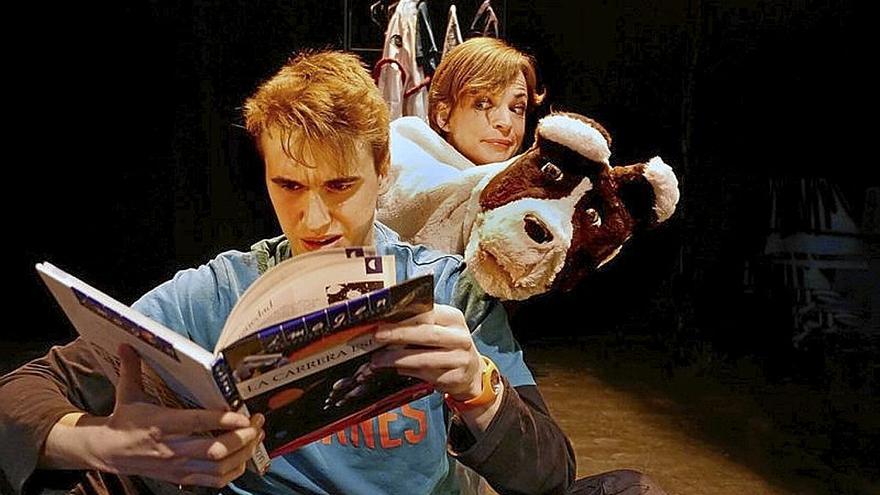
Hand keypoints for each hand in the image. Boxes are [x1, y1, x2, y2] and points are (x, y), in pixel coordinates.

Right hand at [46, 344, 264, 487]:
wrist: (106, 452)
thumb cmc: (123, 421)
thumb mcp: (127, 393)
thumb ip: (132, 368)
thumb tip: (128, 344)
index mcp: (160, 424)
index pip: (196, 422)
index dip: (222, 420)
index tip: (243, 415)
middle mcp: (171, 448)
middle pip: (214, 449)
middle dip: (242, 438)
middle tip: (257, 424)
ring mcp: (177, 465)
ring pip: (218, 467)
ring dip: (243, 454)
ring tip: (256, 437)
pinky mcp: (181, 477)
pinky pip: (213, 481)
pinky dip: (233, 472)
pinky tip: (243, 458)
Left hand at [371, 304, 482, 400]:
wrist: (472, 373)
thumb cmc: (448, 346)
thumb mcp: (440, 329)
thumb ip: (419, 323)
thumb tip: (386, 322)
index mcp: (454, 318)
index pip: (428, 313)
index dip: (405, 316)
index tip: (383, 318)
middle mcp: (460, 337)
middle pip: (427, 334)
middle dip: (399, 334)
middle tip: (377, 336)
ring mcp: (460, 359)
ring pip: (424, 358)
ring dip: (397, 358)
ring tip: (378, 359)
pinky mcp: (454, 378)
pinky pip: (426, 374)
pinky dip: (407, 371)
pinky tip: (394, 369)